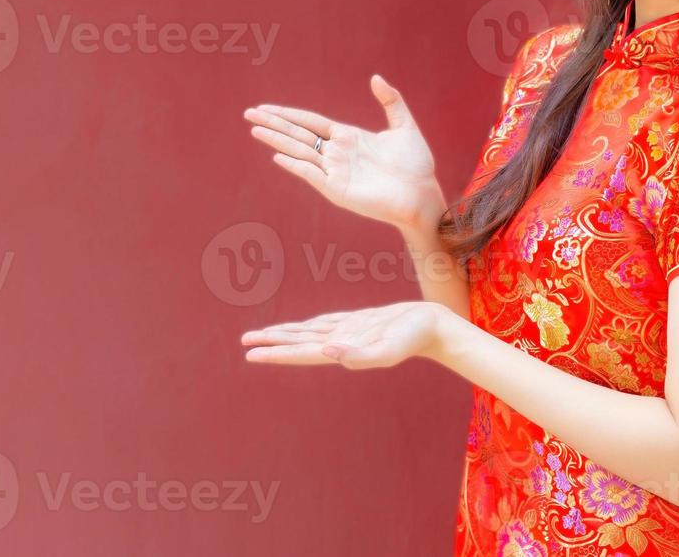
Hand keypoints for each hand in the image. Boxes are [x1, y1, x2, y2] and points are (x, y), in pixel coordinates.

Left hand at [239, 301, 448, 369]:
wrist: (434, 327)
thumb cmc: (414, 337)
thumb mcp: (389, 347)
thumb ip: (361, 354)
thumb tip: (330, 352)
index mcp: (342, 350)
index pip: (300, 353)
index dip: (275, 353)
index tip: (250, 354)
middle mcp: (340, 343)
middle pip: (298, 343)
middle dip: (272, 343)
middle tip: (244, 341)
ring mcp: (348, 332)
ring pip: (308, 333)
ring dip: (285, 334)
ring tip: (262, 334)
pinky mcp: (357, 322)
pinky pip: (324, 323)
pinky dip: (307, 325)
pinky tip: (300, 327)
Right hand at [243, 75, 442, 232]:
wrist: (423, 195)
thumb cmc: (416, 165)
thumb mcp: (404, 126)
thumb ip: (391, 101)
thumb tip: (375, 77)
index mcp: (348, 137)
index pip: (310, 122)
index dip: (288, 114)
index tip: (266, 107)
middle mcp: (336, 154)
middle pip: (298, 134)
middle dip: (274, 123)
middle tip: (248, 114)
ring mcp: (335, 172)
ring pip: (300, 151)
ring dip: (277, 140)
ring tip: (255, 130)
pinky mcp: (338, 191)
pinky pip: (312, 175)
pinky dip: (296, 166)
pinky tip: (278, 155)